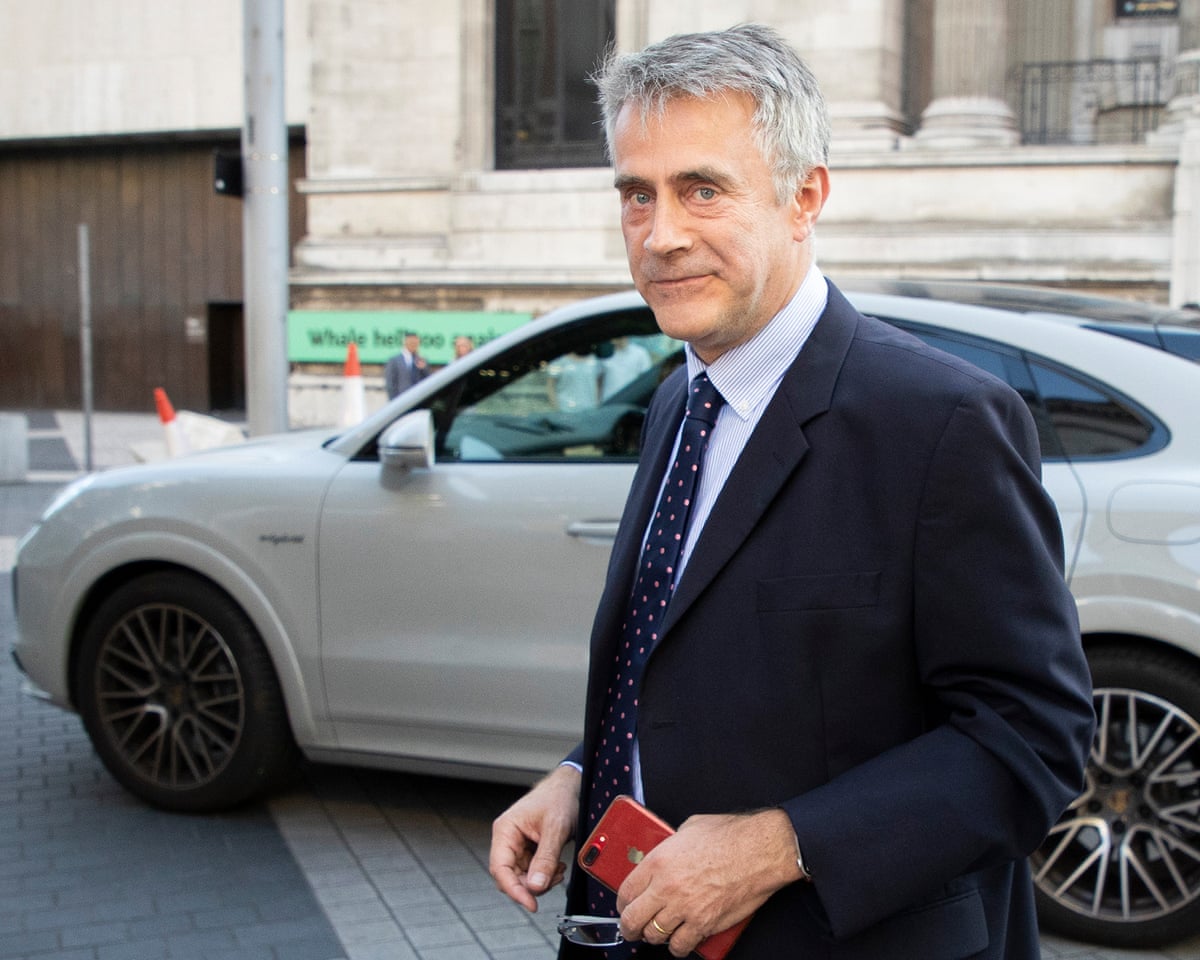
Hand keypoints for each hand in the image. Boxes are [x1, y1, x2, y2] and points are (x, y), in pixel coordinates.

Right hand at [489, 764, 580, 910]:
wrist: (569, 787)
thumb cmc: (558, 799)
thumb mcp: (555, 829)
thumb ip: (545, 858)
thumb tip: (536, 887)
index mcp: (505, 830)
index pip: (500, 869)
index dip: (514, 890)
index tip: (531, 904)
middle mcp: (507, 839)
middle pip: (510, 877)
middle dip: (532, 885)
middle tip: (555, 879)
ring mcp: (516, 846)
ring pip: (522, 877)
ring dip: (541, 881)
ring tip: (559, 870)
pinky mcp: (528, 850)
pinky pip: (531, 872)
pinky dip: (545, 875)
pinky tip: (558, 868)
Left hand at [616, 808, 802, 956]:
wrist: (759, 851)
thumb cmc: (730, 835)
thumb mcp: (688, 829)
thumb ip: (670, 846)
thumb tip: (664, 854)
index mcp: (659, 862)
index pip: (625, 892)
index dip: (622, 902)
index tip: (625, 905)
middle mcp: (667, 888)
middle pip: (633, 919)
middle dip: (630, 926)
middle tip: (633, 926)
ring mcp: (685, 909)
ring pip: (654, 936)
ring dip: (654, 935)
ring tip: (658, 931)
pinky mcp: (705, 924)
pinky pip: (681, 946)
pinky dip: (678, 946)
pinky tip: (680, 939)